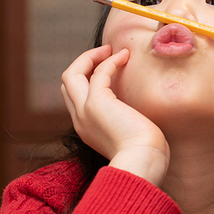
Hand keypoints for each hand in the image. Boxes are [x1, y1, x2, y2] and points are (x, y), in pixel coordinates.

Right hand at [61, 45, 168, 185]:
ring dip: (91, 57)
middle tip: (106, 54)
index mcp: (86, 129)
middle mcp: (80, 119)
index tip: (108, 69)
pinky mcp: (97, 103)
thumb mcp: (131, 137)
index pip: (74, 97)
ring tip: (111, 50)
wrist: (143, 163)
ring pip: (72, 73)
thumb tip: (138, 116)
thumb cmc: (146, 154)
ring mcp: (85, 111)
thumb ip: (126, 123)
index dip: (87, 78)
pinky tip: (125, 56)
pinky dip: (110, 60)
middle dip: (84, 63)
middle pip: (67, 82)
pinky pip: (98, 72)